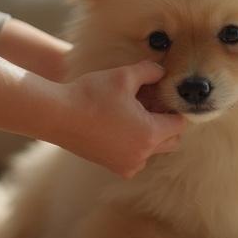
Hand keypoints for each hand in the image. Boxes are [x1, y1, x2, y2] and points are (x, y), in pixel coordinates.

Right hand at [55, 61, 186, 177]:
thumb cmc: (91, 94)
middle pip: (170, 141)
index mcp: (150, 134)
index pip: (179, 124)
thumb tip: (162, 71)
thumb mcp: (124, 76)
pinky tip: (119, 126)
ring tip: (132, 116)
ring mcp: (126, 164)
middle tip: (149, 106)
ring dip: (150, 136)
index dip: (173, 109)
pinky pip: (134, 159)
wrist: (57, 115)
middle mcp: (142, 155)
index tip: (161, 98)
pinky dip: (133, 146)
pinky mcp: (111, 167)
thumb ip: (150, 71)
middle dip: (165, 124)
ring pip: (152, 151)